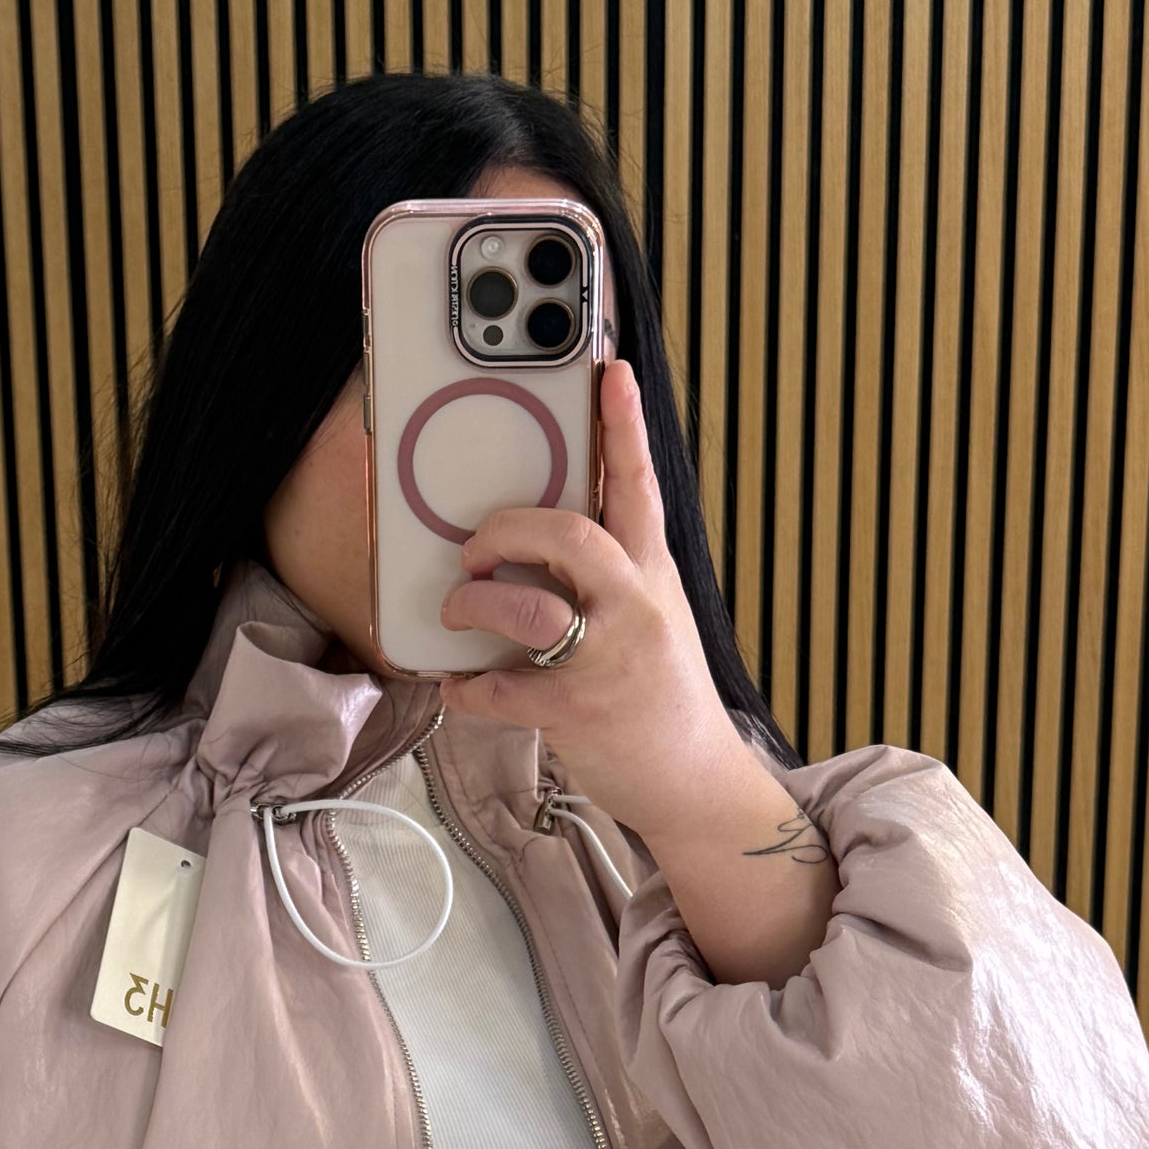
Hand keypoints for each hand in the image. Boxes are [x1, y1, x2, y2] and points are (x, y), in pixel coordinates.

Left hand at [433, 356, 769, 846]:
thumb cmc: (660, 695)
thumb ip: (610, 578)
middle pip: (569, 534)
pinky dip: (466, 689)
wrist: (693, 780)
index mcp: (650, 574)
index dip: (623, 426)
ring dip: (474, 604)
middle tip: (474, 547)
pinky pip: (501, 689)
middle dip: (506, 528)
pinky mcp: (577, 712)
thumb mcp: (651, 618)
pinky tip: (457, 688)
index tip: (609, 368)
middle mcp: (634, 606)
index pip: (637, 486)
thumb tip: (539, 548)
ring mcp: (607, 659)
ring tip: (456, 611)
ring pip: (527, 607)